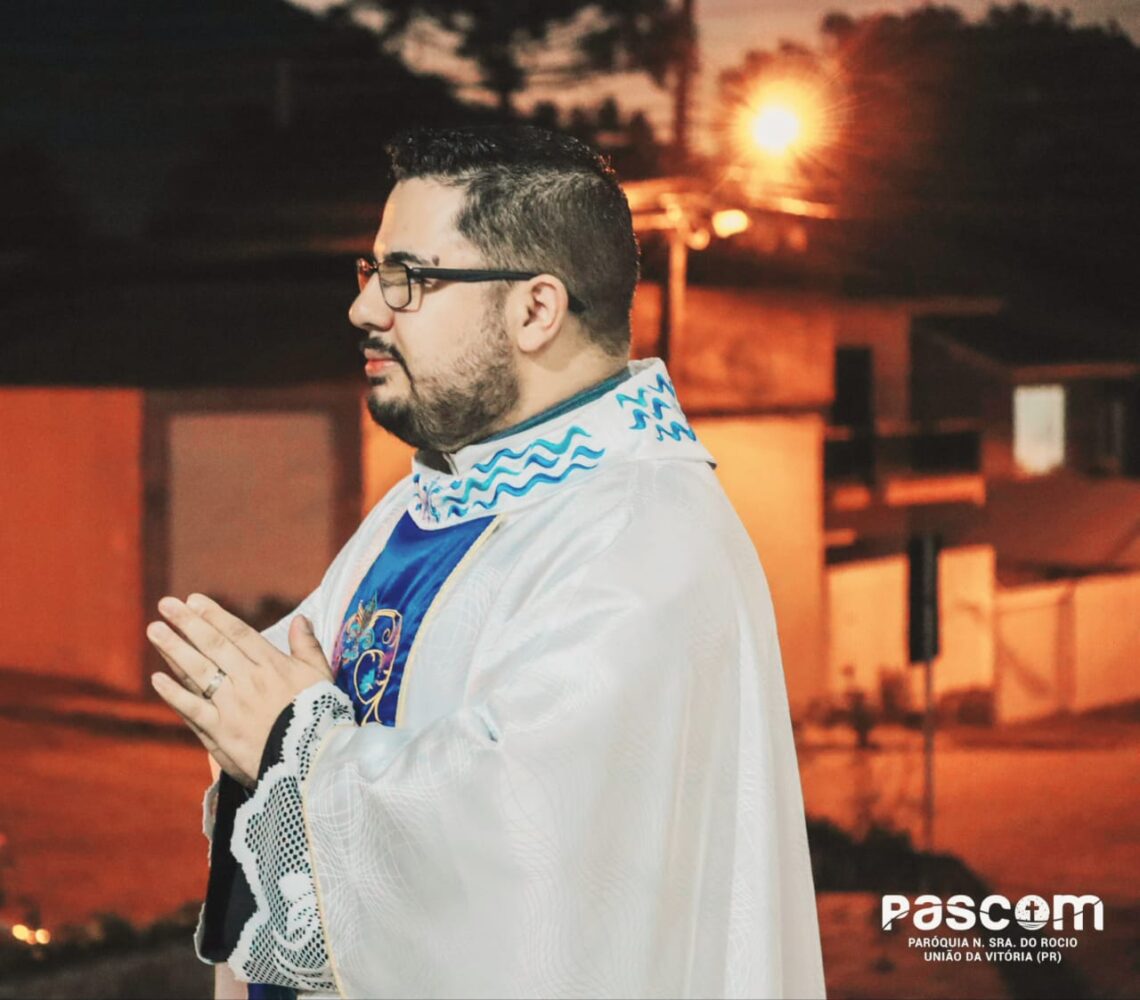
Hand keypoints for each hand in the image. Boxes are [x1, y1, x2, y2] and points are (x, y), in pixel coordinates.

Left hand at [146, 593, 332, 785]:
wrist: (315, 759)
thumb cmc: (322, 716)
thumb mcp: (321, 677)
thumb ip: (308, 646)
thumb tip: (300, 618)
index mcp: (272, 665)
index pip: (237, 633)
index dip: (214, 615)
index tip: (194, 600)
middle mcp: (248, 680)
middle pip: (213, 646)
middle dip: (188, 623)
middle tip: (166, 604)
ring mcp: (232, 705)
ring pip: (198, 671)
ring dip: (174, 649)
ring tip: (154, 630)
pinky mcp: (221, 732)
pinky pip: (192, 708)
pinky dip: (174, 693)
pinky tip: (156, 678)